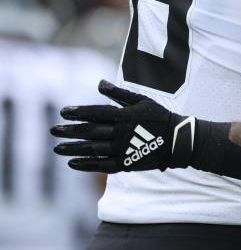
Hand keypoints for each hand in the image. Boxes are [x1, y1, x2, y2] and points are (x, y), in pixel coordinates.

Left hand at [50, 80, 194, 172]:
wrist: (178, 140)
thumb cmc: (160, 117)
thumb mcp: (142, 101)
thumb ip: (120, 94)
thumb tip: (100, 83)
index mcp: (126, 116)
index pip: (97, 113)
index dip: (79, 112)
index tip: (63, 112)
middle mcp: (122, 133)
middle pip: (91, 132)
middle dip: (70, 131)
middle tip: (53, 131)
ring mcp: (123, 150)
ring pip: (93, 149)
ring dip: (73, 149)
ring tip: (57, 149)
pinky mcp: (126, 163)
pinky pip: (101, 165)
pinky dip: (86, 165)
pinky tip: (72, 163)